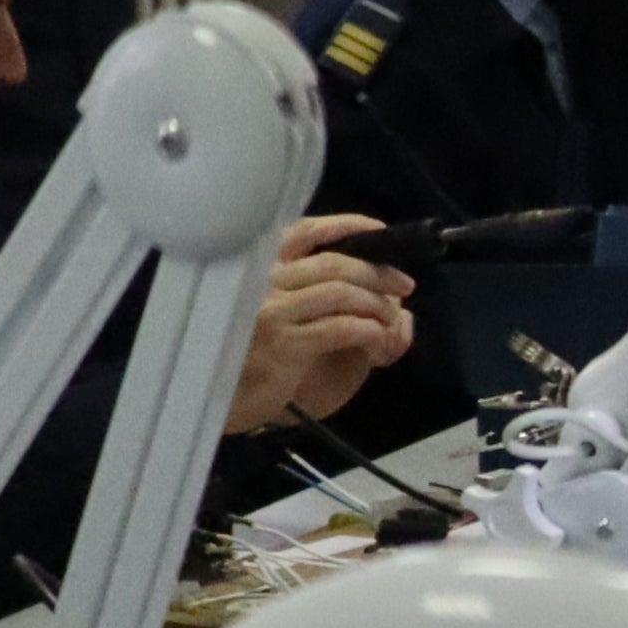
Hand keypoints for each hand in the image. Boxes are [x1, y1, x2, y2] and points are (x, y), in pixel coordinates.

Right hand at [226, 214, 419, 436]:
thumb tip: (381, 293)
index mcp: (262, 270)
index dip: (346, 226)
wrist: (223, 401)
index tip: (380, 232)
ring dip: (377, 305)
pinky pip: (340, 328)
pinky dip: (369, 330)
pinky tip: (376, 342)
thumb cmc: (260, 359)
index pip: (305, 232)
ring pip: (341, 292)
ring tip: (390, 320)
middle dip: (378, 273)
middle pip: (335, 263)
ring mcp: (271, 313)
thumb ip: (323, 299)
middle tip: (404, 285)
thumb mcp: (288, 321)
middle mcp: (263, 284)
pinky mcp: (283, 345)